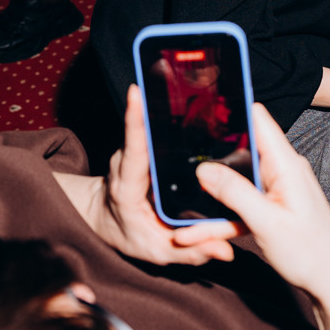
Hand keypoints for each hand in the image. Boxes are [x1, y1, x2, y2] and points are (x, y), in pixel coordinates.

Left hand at [89, 86, 240, 264]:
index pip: (132, 150)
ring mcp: (134, 150)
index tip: (136, 93)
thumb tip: (225, 251)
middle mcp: (127, 161)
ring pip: (153, 129)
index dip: (134, 121)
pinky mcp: (142, 145)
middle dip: (162, 103)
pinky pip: (156, 131)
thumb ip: (189, 252)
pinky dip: (173, 119)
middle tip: (182, 76)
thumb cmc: (128, 232)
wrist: (104, 218)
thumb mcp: (155, 252)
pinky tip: (194, 104)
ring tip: (197, 87)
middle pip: (147, 129)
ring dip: (172, 111)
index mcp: (127, 186)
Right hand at [188, 102, 329, 297]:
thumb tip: (205, 168)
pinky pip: (240, 206)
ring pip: (235, 184)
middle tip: (177, 163)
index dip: (232, 109)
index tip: (201, 109)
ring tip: (181, 219)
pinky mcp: (271, 207)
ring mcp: (276, 189)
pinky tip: (196, 233)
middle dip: (210, 159)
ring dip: (210, 199)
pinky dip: (221, 218)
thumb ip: (235, 193)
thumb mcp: (268, 223)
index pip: (258, 120)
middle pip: (239, 152)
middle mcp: (282, 170)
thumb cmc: (311, 253)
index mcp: (286, 165)